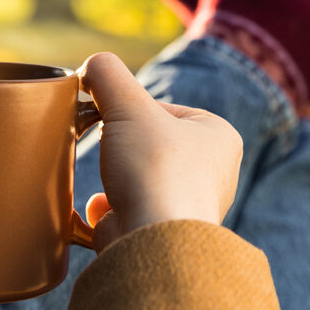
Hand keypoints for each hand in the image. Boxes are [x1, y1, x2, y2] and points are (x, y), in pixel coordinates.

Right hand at [78, 52, 242, 252]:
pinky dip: (107, 209)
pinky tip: (101, 210)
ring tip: (114, 181)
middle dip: (120, 146)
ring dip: (114, 177)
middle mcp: (211, 173)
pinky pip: (127, 210)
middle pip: (147, 143)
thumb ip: (108, 74)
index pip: (162, 109)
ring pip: (135, 176)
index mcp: (218, 136)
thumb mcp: (129, 105)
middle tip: (111, 151)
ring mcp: (187, 207)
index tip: (113, 119)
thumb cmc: (155, 168)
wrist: (154, 244)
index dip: (129, 110)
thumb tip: (90, 66)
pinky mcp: (162, 235)